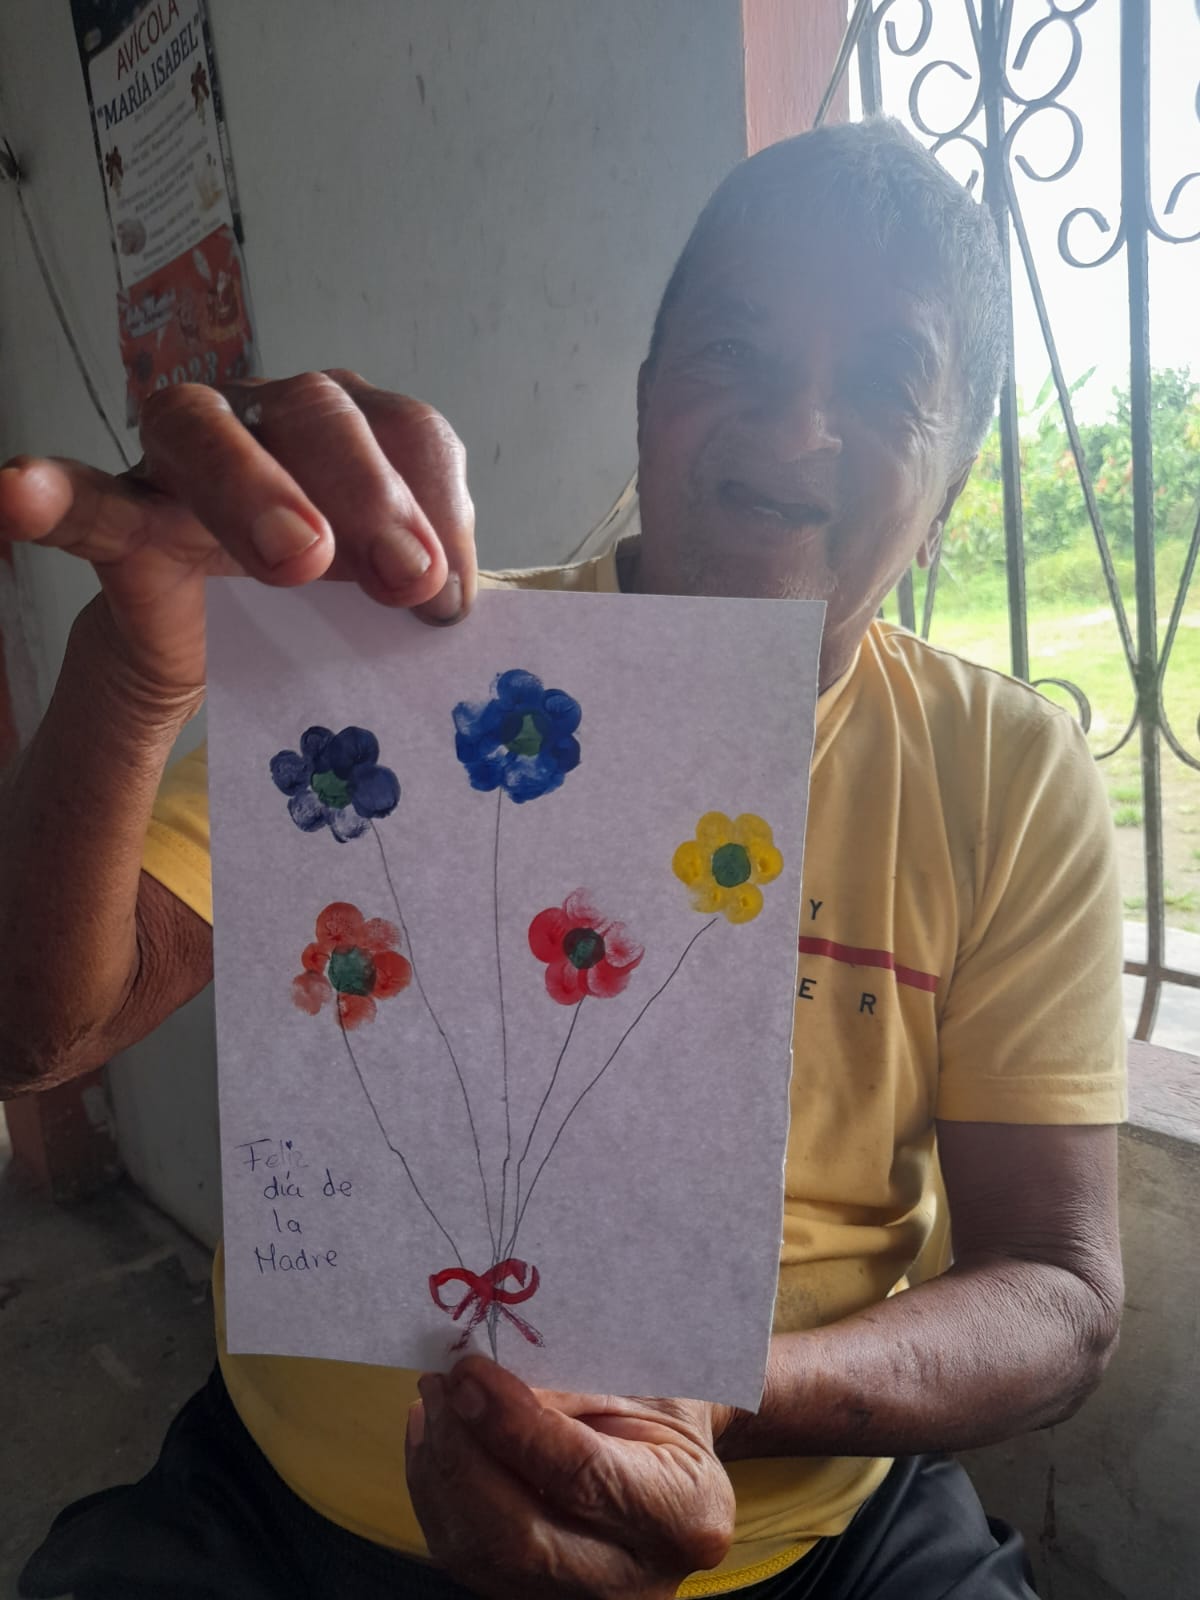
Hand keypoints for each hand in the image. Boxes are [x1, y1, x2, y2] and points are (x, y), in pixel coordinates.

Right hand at [0, 371, 475, 695]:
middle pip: (321, 412)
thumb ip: (427, 582)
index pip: (411, 433)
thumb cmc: (329, 599)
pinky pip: (85, 492)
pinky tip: (14, 493)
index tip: (449, 597)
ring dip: (254, 486)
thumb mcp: (392, 588)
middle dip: (369, 492)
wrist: (232, 646)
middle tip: (404, 577)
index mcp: (359, 426)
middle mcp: (273, 414)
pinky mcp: (122, 505)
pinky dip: (48, 491)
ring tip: (298, 556)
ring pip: (207, 429)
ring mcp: (189, 450)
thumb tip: (453, 608)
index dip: (438, 506)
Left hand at [406, 1356, 734, 1598]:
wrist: (680, 1466)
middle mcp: (635, 1582)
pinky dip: (439, 1495)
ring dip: (441, 1472)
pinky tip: (434, 1440)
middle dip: (463, 1456)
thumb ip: (574, 1391)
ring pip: (481, 1554)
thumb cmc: (667, 1408)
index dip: (514, 1426)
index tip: (469, 1374)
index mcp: (682, 1515)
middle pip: (520, 1538)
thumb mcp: (642, 1382)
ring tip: (432, 1404)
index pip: (581, 1478)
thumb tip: (484, 1388)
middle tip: (440, 1385)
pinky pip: (468, 1556)